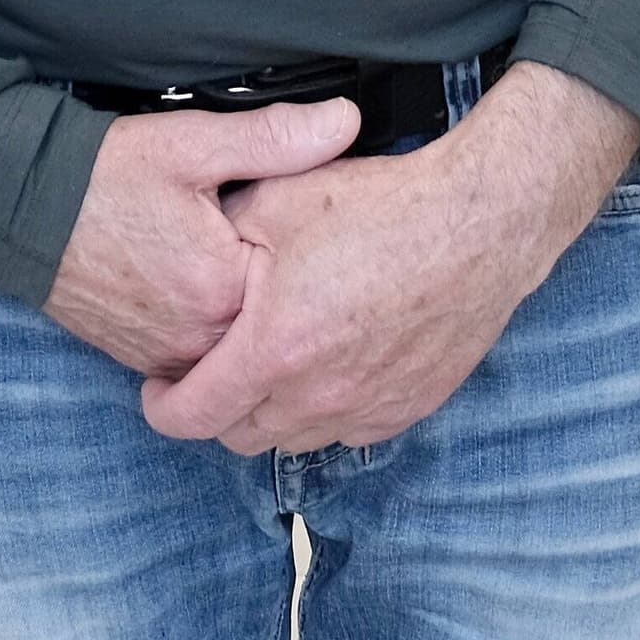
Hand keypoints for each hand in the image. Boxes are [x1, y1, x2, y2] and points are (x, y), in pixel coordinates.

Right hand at [43, 98, 358, 378]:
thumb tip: (346, 122)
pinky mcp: (143, 360)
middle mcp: (197, 340)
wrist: (20, 207)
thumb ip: (275, 139)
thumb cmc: (104, 174)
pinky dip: (211, 328)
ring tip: (236, 265)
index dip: (306, 246)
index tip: (302, 221)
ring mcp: (167, 357)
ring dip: (245, 314)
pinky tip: (204, 287)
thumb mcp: (193, 143)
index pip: (299, 282)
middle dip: (279, 287)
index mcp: (222, 289)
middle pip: (270, 322)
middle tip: (264, 240)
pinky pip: (199, 358)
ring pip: (236, 347)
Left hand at [142, 62, 639, 456]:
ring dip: (270, 413)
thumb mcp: (278, 201)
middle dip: (214, 409)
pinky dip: (324, 411)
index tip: (159, 388)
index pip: (193, 416)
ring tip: (271, 365)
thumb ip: (222, 240)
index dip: (162, 407)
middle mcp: (317, 396)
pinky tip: (328, 367)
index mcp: (274, 349)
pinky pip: (345, 432)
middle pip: (239, 436)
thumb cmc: (383, 207)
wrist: (480, 223)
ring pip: (292, 438)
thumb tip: (194, 260)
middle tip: (213, 370)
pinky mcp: (406, 409)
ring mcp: (366, 410)